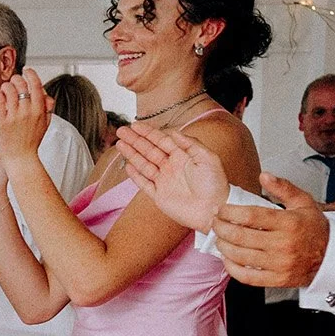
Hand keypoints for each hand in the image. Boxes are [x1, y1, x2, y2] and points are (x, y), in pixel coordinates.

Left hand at [0, 71, 50, 162]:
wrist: (20, 158)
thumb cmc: (31, 142)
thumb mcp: (44, 124)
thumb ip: (46, 107)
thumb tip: (46, 94)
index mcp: (39, 110)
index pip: (36, 84)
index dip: (31, 74)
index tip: (26, 70)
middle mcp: (27, 111)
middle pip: (21, 84)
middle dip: (16, 79)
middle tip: (13, 81)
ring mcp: (14, 116)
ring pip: (8, 89)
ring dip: (5, 86)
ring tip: (4, 90)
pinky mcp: (1, 121)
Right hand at [115, 124, 229, 231]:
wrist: (213, 210)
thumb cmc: (215, 184)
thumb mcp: (207, 157)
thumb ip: (190, 144)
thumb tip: (174, 132)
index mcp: (182, 157)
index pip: (161, 141)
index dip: (148, 133)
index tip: (135, 126)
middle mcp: (171, 167)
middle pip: (149, 150)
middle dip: (135, 140)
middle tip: (121, 131)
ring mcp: (164, 181)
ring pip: (143, 165)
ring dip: (132, 154)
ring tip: (120, 144)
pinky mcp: (159, 196)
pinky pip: (144, 184)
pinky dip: (135, 176)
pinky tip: (128, 166)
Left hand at [212, 174, 330, 286]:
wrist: (333, 257)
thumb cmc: (316, 230)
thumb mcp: (304, 203)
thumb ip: (283, 188)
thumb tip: (264, 176)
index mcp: (288, 223)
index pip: (250, 216)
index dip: (229, 212)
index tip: (220, 210)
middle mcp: (282, 244)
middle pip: (240, 236)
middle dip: (221, 228)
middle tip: (215, 223)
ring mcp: (279, 264)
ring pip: (239, 256)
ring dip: (223, 246)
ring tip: (220, 238)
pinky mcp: (277, 280)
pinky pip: (246, 276)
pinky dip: (231, 267)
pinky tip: (227, 258)